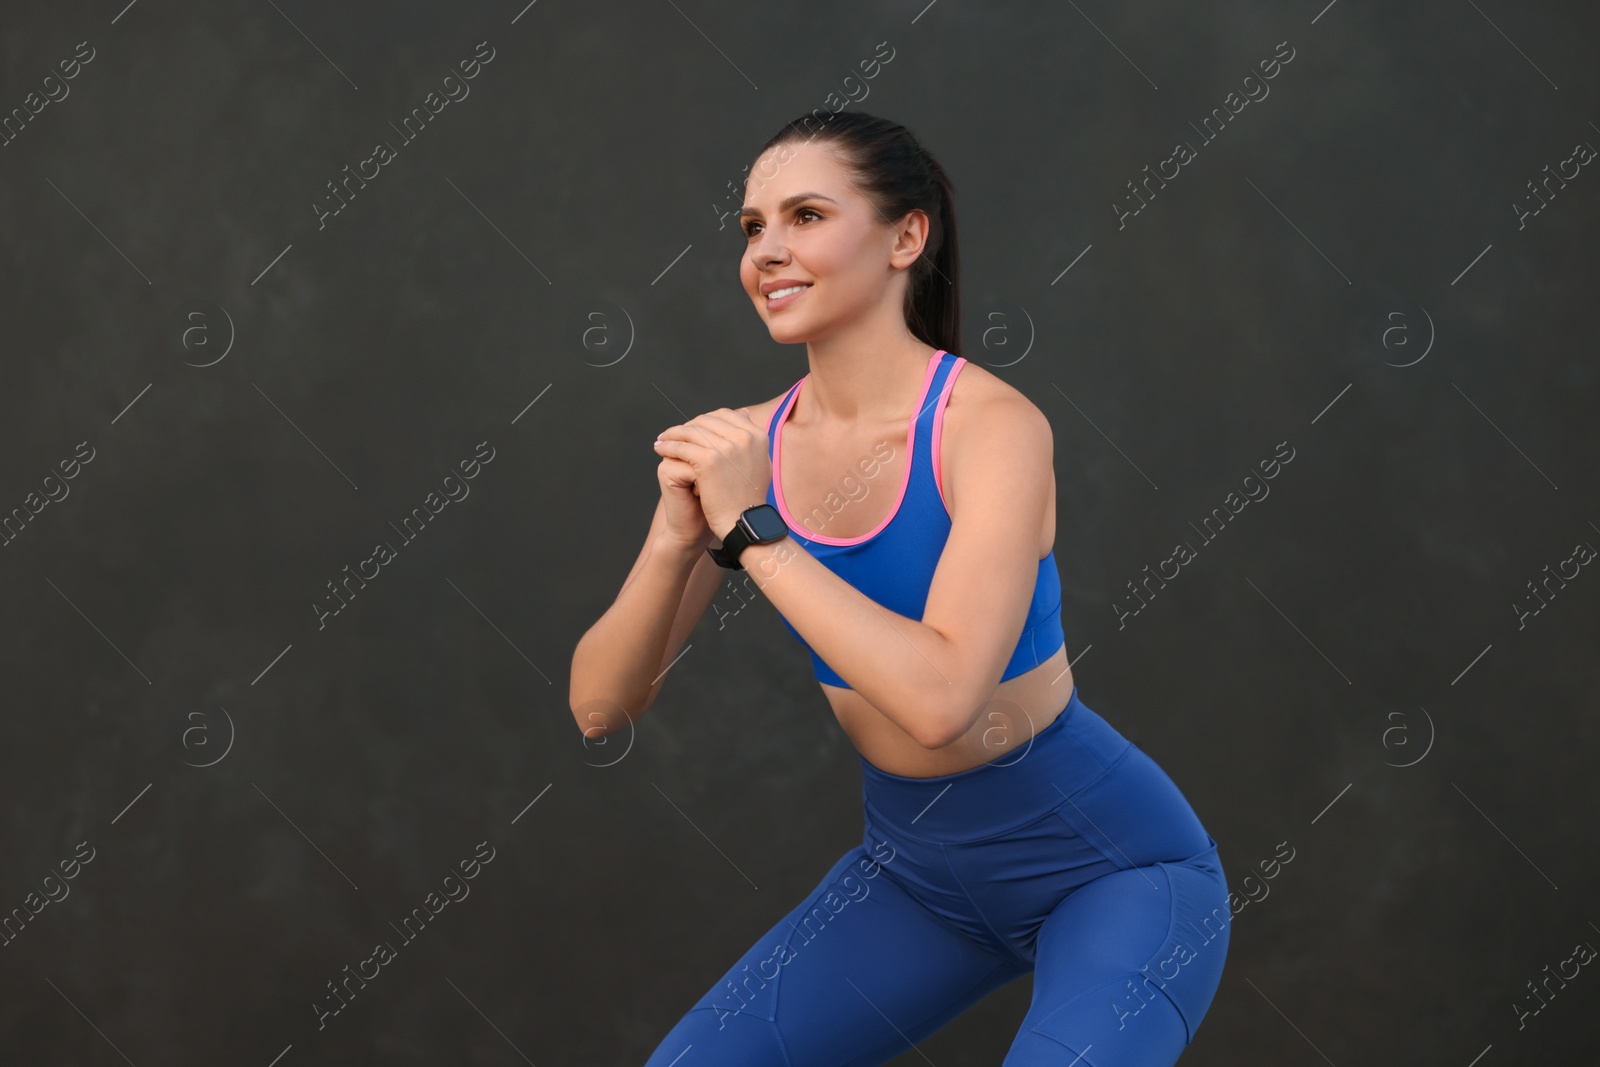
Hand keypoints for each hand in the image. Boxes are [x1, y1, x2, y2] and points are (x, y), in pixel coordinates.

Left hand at [652, 407, 770, 538]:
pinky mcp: (709, 460)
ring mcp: (727, 448)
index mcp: (757, 435)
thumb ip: (749, 438)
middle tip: (672, 434)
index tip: (691, 428)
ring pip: (691, 432)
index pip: (724, 415)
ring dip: (673, 434)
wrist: (742, 523)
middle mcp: (745, 437)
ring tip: (662, 440)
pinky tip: (660, 450)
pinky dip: (668, 447)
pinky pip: (682, 447)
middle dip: (687, 426)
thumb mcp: (759, 461)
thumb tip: (742, 412)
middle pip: (706, 421)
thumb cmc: (747, 498)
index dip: (704, 420)